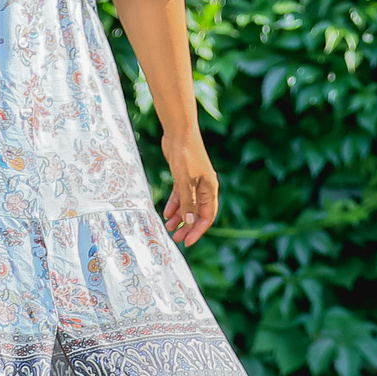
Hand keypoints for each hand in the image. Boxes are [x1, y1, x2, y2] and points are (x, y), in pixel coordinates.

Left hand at [159, 126, 219, 246]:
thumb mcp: (186, 182)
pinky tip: (166, 212)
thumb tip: (189, 222)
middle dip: (188, 226)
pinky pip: (180, 196)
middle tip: (176, 238)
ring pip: (187, 205)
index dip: (198, 230)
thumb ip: (187, 202)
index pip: (207, 216)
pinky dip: (174, 204)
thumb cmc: (186, 156)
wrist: (180, 134)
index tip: (188, 241)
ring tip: (169, 227)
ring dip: (179, 217)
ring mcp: (194, 183)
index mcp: (210, 190)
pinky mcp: (183, 177)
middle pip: (197, 213)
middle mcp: (204, 188)